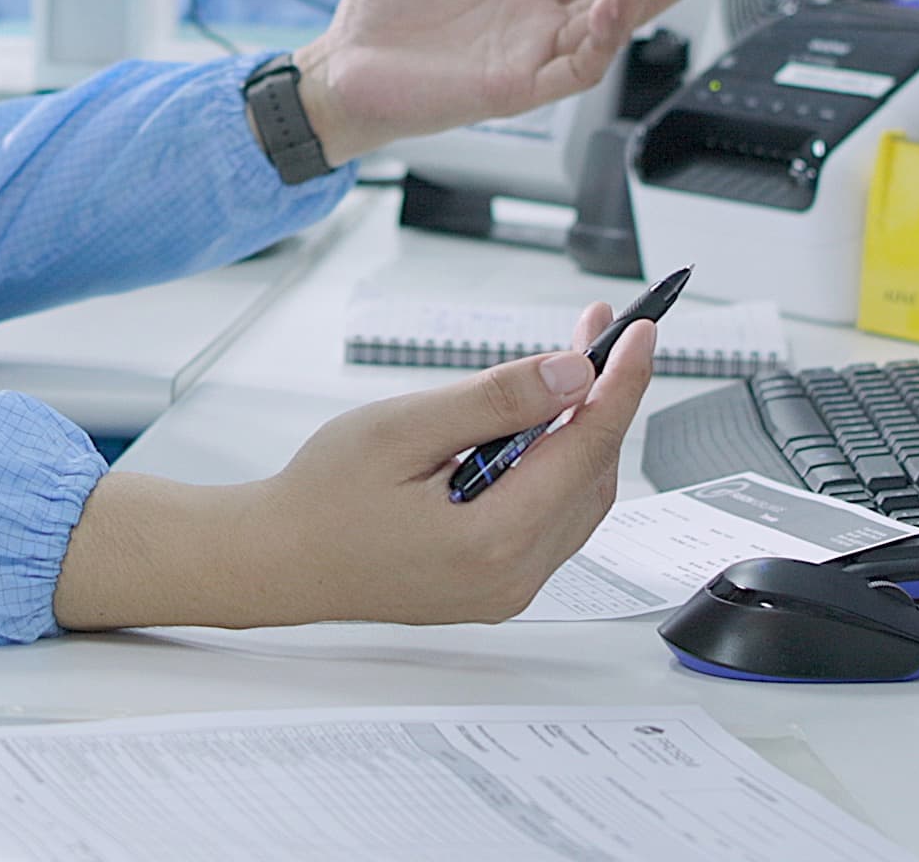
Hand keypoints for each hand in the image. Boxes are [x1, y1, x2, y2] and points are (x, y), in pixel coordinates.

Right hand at [53, 307, 658, 630]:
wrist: (277, 561)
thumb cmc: (321, 496)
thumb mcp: (402, 428)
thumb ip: (493, 400)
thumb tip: (572, 372)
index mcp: (493, 539)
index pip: (587, 448)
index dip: (622, 383)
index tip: (642, 332)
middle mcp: (513, 575)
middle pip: (594, 473)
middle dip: (603, 396)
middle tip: (598, 330)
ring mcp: (509, 588)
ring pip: (581, 498)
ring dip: (583, 429)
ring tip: (570, 365)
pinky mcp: (498, 586)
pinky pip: (553, 520)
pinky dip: (558, 466)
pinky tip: (540, 424)